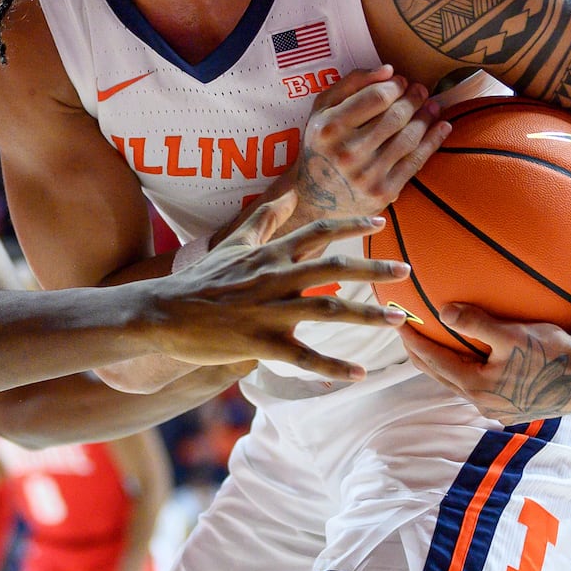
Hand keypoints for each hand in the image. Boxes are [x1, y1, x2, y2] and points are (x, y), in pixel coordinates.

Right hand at [153, 192, 409, 380]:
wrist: (163, 312)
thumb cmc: (201, 279)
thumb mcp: (233, 244)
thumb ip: (263, 219)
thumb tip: (286, 194)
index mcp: (269, 254)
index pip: (316, 232)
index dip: (350, 226)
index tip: (381, 224)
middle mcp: (274, 278)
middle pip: (333, 268)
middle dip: (373, 269)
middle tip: (407, 270)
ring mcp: (268, 311)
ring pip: (327, 311)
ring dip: (367, 316)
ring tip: (398, 320)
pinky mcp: (260, 343)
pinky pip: (303, 357)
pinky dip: (333, 368)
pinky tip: (359, 375)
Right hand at [284, 66, 449, 227]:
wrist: (313, 195)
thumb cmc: (320, 145)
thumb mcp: (322, 110)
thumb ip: (350, 84)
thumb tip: (388, 71)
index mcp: (329, 128)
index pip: (376, 98)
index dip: (395, 86)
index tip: (401, 82)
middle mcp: (347, 152)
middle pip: (395, 116)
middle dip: (414, 99)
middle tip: (420, 91)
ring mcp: (367, 175)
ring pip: (409, 137)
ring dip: (426, 117)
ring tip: (431, 106)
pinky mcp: (383, 192)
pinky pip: (416, 161)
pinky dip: (433, 141)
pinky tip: (442, 126)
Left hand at [400, 303, 570, 423]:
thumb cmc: (556, 352)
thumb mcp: (514, 334)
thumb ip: (477, 323)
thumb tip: (443, 312)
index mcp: (478, 388)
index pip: (433, 361)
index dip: (413, 340)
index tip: (398, 322)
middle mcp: (484, 404)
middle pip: (439, 376)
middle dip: (420, 354)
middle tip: (404, 333)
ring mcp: (499, 410)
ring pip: (456, 385)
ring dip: (439, 365)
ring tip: (427, 345)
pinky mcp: (513, 408)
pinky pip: (476, 387)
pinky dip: (462, 371)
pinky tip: (465, 358)